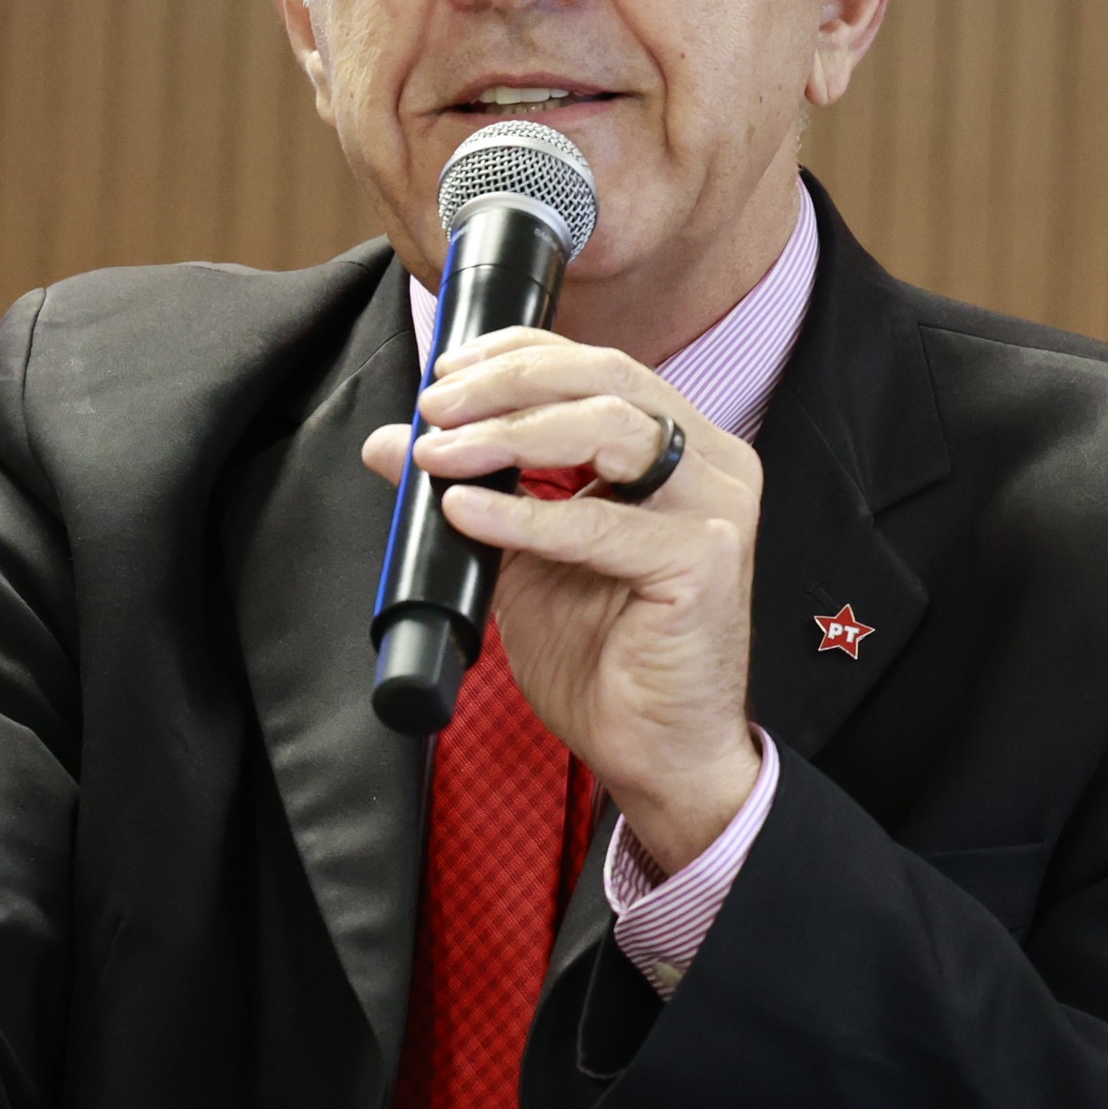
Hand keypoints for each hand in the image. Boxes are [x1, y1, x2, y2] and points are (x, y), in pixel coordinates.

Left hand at [364, 326, 765, 871]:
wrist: (657, 753)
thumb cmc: (605, 659)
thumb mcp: (521, 561)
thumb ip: (473, 492)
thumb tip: (391, 445)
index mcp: (680, 450)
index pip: (600, 367)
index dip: (520, 355)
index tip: (446, 372)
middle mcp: (710, 465)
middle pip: (607, 378)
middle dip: (506, 383)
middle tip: (434, 408)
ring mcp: (716, 509)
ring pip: (611, 427)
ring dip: (509, 433)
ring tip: (439, 454)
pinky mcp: (706, 561)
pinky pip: (601, 523)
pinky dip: (525, 516)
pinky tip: (468, 512)